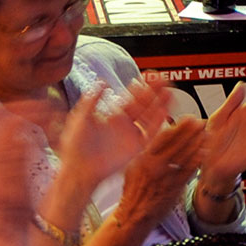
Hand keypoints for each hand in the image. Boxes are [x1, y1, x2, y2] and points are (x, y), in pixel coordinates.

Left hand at [55, 79, 170, 186]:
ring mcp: (131, 136)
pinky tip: (164, 111)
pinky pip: (150, 134)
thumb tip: (102, 82)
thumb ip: (92, 99)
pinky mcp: (135, 148)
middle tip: (163, 79)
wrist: (79, 169)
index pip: (131, 98)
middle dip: (154, 92)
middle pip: (144, 105)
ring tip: (169, 92)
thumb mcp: (80, 117)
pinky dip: (157, 123)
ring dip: (159, 105)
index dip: (140, 87)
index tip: (149, 76)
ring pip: (150, 117)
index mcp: (112, 116)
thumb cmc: (75, 146)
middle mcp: (124, 125)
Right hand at [116, 118, 207, 229]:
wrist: (133, 215)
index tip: (189, 118)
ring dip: (198, 143)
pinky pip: (189, 171)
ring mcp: (165, 176)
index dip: (178, 126)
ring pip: (186, 155)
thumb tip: (161, 136)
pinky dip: (198, 160)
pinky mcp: (174, 187)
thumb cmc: (133, 190)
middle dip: (192, 131)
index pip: (163, 136)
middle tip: (202, 122)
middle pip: (177, 143)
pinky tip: (205, 152)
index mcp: (143, 157)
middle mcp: (155, 165)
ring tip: (207, 133)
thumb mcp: (133, 166)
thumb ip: (147, 151)